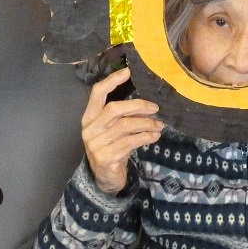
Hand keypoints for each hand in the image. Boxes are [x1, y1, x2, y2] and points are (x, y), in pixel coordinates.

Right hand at [81, 67, 163, 194]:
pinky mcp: (106, 157)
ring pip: (125, 126)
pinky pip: (130, 142)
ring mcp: (96, 144)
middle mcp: (90, 129)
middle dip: (137, 106)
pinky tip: (154, 136)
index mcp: (89, 117)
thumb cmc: (111, 147)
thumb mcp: (111, 129)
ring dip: (146, 124)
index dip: (112, 81)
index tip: (128, 71)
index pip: (97, 93)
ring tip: (159, 125)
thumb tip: (145, 101)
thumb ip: (121, 116)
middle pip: (114, 109)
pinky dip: (146, 137)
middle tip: (155, 108)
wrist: (105, 177)